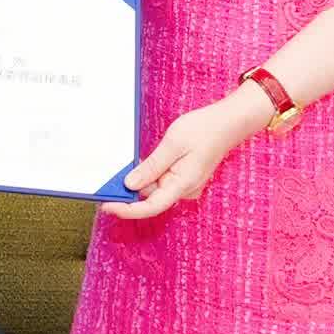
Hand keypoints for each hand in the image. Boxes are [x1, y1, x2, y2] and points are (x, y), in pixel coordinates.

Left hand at [103, 91, 269, 219]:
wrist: (227, 123)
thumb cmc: (203, 130)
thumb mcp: (173, 144)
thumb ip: (152, 166)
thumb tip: (131, 185)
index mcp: (184, 184)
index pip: (152, 206)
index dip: (128, 210)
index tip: (108, 206)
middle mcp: (185, 189)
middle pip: (151, 197)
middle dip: (129, 190)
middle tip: (107, 181)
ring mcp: (185, 184)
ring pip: (155, 188)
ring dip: (139, 179)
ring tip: (125, 167)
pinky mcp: (183, 178)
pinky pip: (161, 180)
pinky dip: (148, 174)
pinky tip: (141, 163)